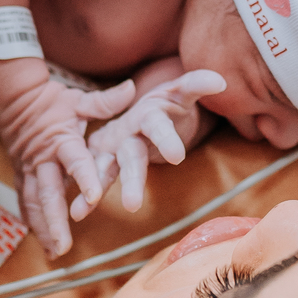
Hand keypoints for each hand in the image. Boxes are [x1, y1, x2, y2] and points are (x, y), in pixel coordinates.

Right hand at [0, 73, 136, 257]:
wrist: (14, 98)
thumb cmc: (52, 101)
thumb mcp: (79, 100)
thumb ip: (105, 102)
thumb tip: (132, 88)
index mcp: (62, 141)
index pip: (75, 162)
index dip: (85, 179)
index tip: (95, 196)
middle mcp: (43, 160)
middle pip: (48, 194)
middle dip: (55, 221)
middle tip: (65, 245)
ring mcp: (29, 170)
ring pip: (34, 204)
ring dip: (44, 228)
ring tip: (55, 252)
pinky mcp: (22, 176)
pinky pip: (25, 203)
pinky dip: (33, 223)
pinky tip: (42, 243)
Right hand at [84, 69, 226, 212]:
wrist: (145, 111)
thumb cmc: (166, 105)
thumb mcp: (180, 93)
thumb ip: (196, 85)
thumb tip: (220, 82)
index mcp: (149, 113)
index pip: (157, 125)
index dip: (165, 139)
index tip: (176, 157)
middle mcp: (127, 131)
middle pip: (130, 155)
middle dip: (131, 178)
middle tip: (132, 204)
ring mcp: (113, 148)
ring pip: (105, 168)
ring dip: (95, 188)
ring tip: (81, 211)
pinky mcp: (106, 163)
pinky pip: (95, 181)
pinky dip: (84, 198)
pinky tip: (76, 214)